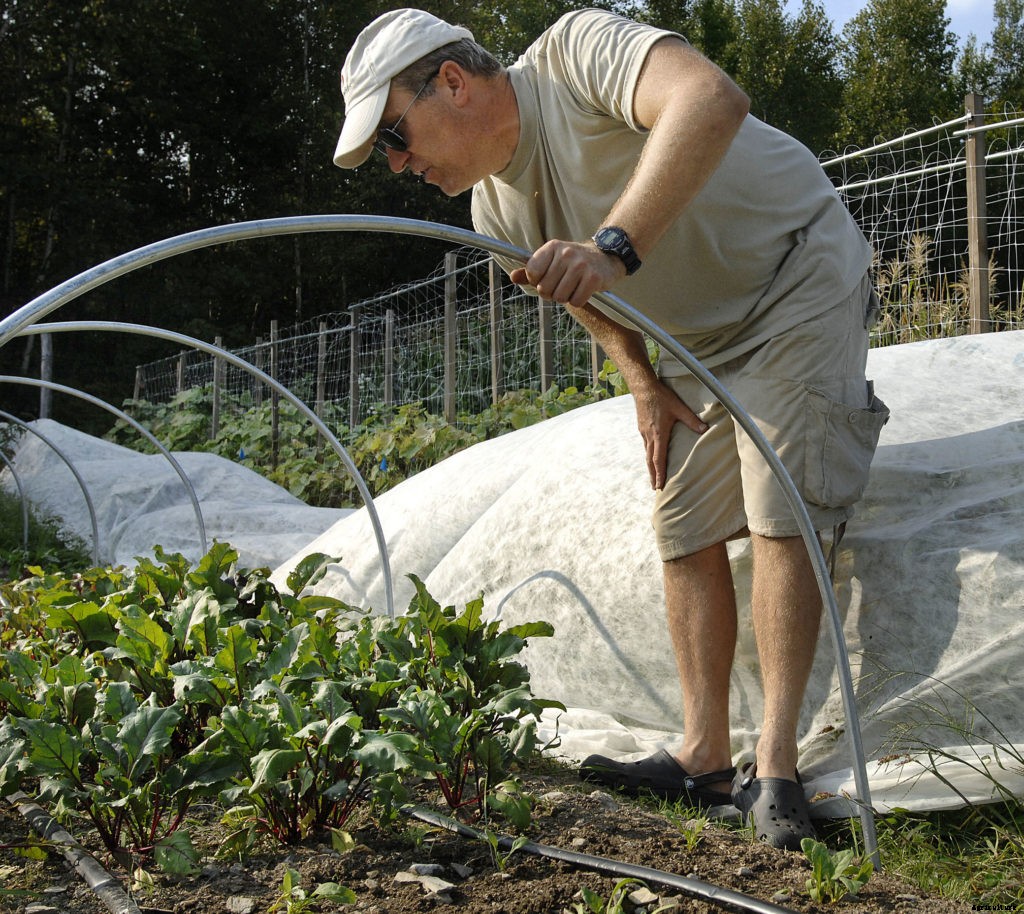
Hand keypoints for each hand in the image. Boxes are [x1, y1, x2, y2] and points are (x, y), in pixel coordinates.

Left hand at [509, 239, 624, 307]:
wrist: (606, 257)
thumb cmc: (574, 261)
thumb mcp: (552, 259)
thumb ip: (532, 270)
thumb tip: (513, 277)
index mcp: (553, 247)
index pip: (531, 273)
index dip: (536, 282)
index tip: (546, 278)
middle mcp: (566, 254)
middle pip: (544, 289)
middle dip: (551, 293)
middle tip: (562, 285)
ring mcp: (581, 266)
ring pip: (559, 297)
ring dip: (565, 297)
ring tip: (573, 287)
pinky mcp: (594, 278)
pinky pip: (576, 302)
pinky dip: (578, 301)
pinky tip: (583, 290)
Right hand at [633, 379, 708, 489]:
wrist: (643, 388)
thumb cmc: (661, 397)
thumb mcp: (679, 408)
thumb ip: (692, 420)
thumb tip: (704, 429)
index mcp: (658, 434)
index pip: (658, 459)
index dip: (659, 473)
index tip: (659, 485)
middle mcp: (649, 436)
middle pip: (650, 461)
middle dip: (653, 475)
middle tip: (655, 488)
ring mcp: (644, 433)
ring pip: (646, 453)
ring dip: (650, 466)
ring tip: (653, 476)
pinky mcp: (642, 428)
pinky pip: (645, 446)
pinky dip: (648, 455)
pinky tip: (652, 456)